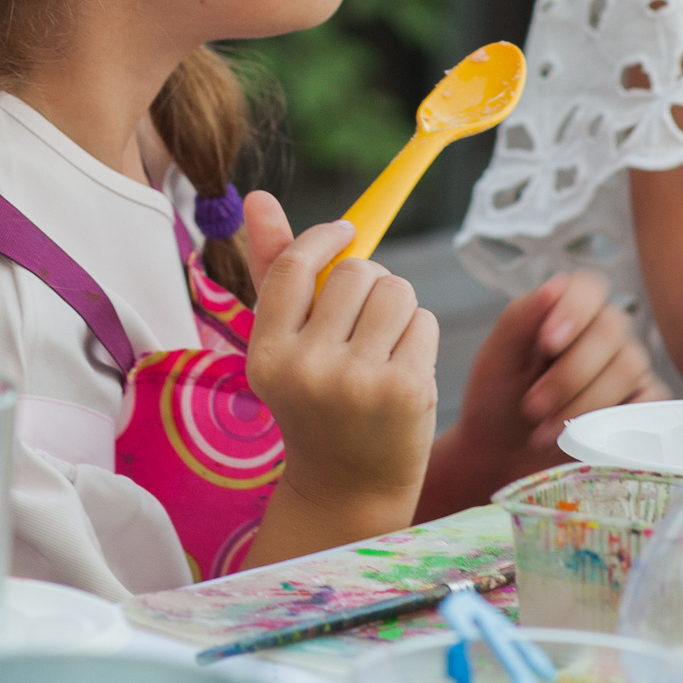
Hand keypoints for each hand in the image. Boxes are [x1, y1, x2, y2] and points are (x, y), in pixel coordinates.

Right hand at [242, 191, 438, 515]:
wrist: (349, 485)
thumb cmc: (314, 400)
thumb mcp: (284, 344)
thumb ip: (273, 268)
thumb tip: (258, 197)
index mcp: (268, 354)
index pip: (296, 267)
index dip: (325, 237)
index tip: (345, 232)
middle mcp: (308, 368)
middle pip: (357, 272)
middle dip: (369, 280)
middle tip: (363, 317)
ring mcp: (359, 383)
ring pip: (396, 291)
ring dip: (398, 304)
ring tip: (384, 340)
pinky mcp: (406, 391)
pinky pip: (424, 321)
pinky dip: (420, 334)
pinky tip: (404, 365)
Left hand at [465, 270, 664, 461]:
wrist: (503, 454)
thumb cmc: (498, 398)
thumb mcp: (497, 358)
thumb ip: (521, 319)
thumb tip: (554, 286)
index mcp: (566, 310)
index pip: (589, 288)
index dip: (574, 311)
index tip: (547, 344)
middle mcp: (604, 333)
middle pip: (611, 330)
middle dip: (568, 375)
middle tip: (532, 406)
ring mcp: (628, 367)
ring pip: (628, 368)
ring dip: (583, 404)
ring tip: (545, 432)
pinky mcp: (644, 405)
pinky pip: (651, 402)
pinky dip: (616, 423)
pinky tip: (585, 439)